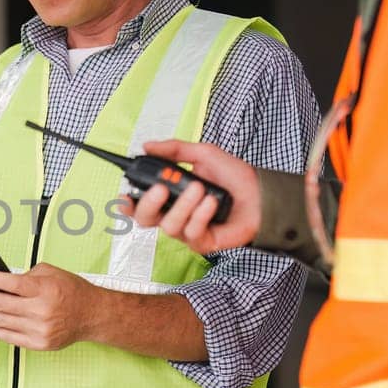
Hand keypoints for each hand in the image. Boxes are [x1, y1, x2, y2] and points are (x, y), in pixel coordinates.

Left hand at [0, 264, 94, 350]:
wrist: (93, 315)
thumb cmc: (72, 291)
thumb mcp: (51, 272)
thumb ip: (26, 276)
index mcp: (44, 289)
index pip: (10, 284)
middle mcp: (40, 310)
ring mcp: (39, 329)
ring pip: (0, 321)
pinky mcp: (38, 343)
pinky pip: (8, 337)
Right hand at [122, 139, 260, 254]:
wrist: (261, 194)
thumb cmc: (235, 176)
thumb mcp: (203, 154)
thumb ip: (174, 150)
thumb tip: (147, 145)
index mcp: (170, 195)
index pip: (140, 204)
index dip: (128, 203)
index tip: (126, 195)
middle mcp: (175, 214)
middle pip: (145, 219)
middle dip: (149, 204)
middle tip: (162, 189)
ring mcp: (187, 231)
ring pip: (169, 225)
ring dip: (184, 205)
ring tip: (201, 189)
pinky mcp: (202, 242)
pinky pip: (191, 232)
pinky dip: (200, 215)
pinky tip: (212, 202)